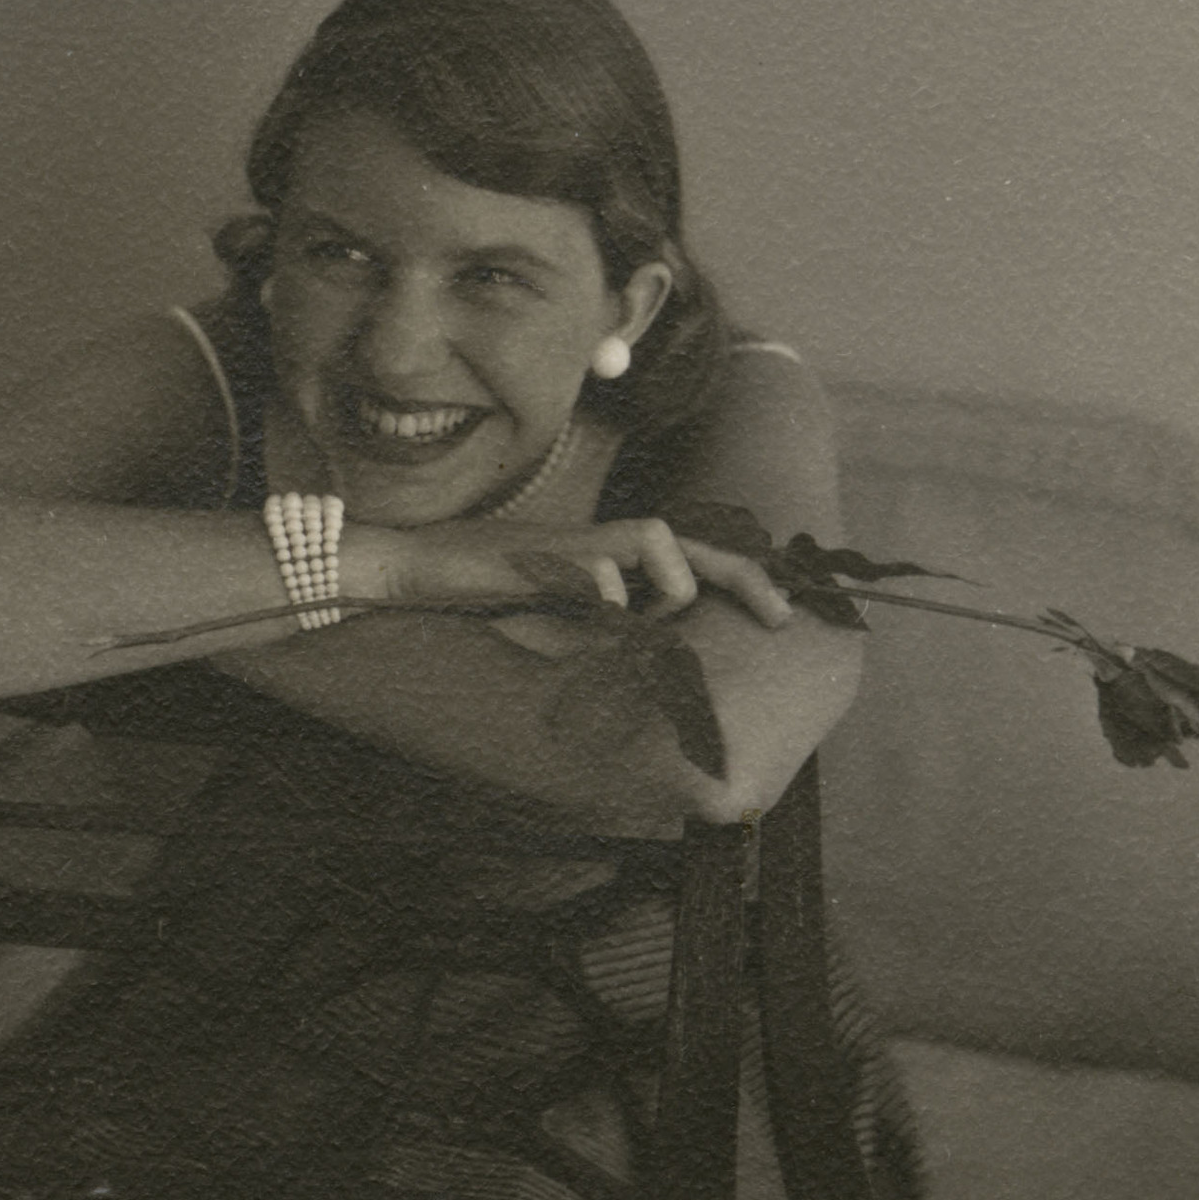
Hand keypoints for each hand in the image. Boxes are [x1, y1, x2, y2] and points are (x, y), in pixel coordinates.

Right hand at [344, 517, 794, 629]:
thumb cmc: (483, 595)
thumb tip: (657, 660)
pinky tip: (576, 611)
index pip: (689, 556)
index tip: (778, 613)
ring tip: (625, 621)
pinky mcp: (556, 547)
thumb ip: (605, 631)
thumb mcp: (557, 621)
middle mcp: (604, 540)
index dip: (738, 577)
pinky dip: (606, 599)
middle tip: (784, 617)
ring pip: (662, 550)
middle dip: (747, 577)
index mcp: (609, 556)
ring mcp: (582, 539)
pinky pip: (608, 573)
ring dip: (661, 597)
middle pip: (698, 541)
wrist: (414, 568)